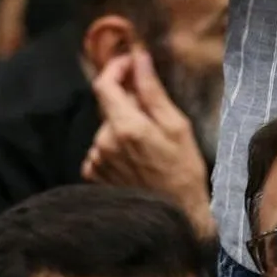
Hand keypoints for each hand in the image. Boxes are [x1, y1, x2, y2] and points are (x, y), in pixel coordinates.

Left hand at [82, 48, 213, 236]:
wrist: (175, 218)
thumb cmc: (183, 171)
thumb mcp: (176, 126)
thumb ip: (152, 90)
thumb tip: (139, 57)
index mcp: (125, 127)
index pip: (103, 83)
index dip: (115, 68)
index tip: (130, 64)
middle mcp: (103, 142)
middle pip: (108, 106)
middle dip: (127, 103)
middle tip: (154, 116)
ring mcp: (95, 161)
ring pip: (105, 128)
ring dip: (122, 127)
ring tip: (148, 147)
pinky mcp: (93, 175)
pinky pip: (100, 149)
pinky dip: (115, 147)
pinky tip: (135, 162)